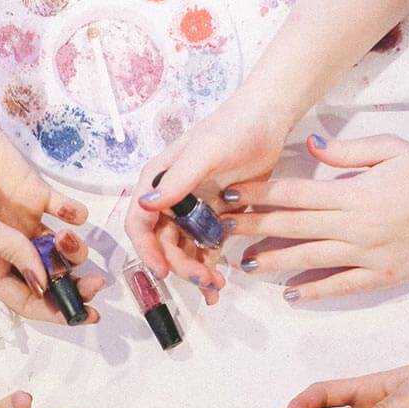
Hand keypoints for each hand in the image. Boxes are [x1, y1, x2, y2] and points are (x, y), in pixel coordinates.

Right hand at [0, 79, 105, 322]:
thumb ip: (8, 249)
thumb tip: (43, 280)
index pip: (27, 300)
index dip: (56, 312)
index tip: (87, 315)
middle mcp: (10, 247)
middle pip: (52, 279)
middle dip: (76, 285)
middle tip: (95, 282)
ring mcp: (25, 220)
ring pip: (64, 249)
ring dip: (74, 249)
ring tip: (66, 235)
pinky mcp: (37, 192)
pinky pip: (66, 212)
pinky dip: (76, 215)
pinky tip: (71, 213)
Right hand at [125, 89, 294, 301]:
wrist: (269, 119)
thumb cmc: (233, 127)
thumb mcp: (203, 153)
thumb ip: (177, 181)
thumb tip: (146, 205)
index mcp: (158, 181)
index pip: (139, 223)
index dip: (147, 250)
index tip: (163, 271)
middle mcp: (171, 198)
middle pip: (164, 244)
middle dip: (180, 266)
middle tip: (204, 282)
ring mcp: (193, 209)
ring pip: (185, 250)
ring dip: (195, 272)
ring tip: (215, 288)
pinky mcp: (216, 217)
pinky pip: (207, 247)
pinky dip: (210, 266)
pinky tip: (220, 284)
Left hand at [225, 135, 408, 303]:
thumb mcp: (390, 149)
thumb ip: (347, 152)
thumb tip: (310, 142)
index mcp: (353, 193)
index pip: (296, 193)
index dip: (260, 194)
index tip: (231, 194)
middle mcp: (355, 226)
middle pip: (294, 227)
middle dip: (254, 228)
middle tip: (222, 231)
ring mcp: (368, 255)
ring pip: (311, 260)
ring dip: (276, 263)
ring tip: (247, 265)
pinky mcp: (382, 276)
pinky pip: (341, 287)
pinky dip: (314, 291)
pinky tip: (290, 294)